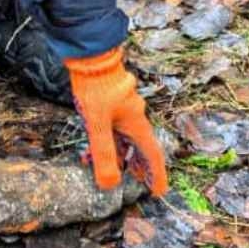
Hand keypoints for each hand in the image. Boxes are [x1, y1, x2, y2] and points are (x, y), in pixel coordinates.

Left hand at [63, 45, 167, 195]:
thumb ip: (103, 154)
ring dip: (122, 156)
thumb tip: (109, 184)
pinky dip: (109, 142)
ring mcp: (122, 108)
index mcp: (136, 122)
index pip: (152, 154)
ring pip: (126, 138)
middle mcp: (133, 116)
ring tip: (115, 171)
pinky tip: (94, 149)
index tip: (158, 191)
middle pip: (141, 147)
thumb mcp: (97, 124)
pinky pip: (114, 128)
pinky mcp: (110, 102)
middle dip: (140, 167)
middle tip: (139, 184)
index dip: (156, 174)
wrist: (90, 56)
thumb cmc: (96, 88)